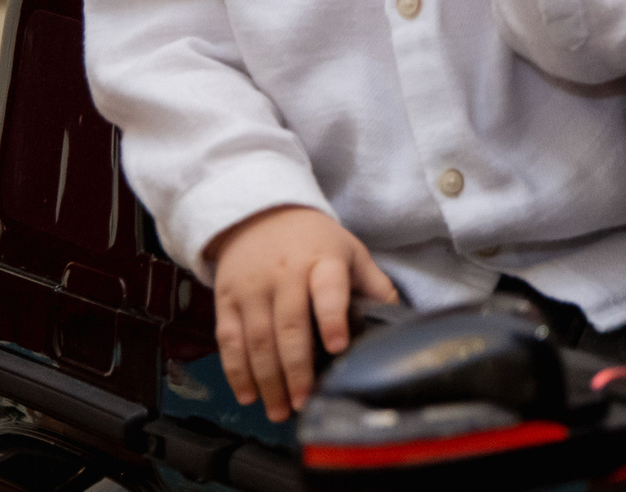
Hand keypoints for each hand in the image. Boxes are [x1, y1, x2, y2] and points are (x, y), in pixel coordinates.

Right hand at [207, 205, 397, 419]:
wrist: (259, 214)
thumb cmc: (314, 241)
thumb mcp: (350, 251)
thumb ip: (374, 285)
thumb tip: (399, 320)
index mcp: (322, 260)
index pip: (328, 288)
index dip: (332, 317)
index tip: (338, 345)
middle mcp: (284, 273)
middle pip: (289, 326)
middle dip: (297, 370)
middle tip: (305, 402)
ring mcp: (252, 287)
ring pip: (257, 340)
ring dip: (268, 381)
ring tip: (281, 410)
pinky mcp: (226, 299)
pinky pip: (228, 341)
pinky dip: (236, 372)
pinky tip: (248, 395)